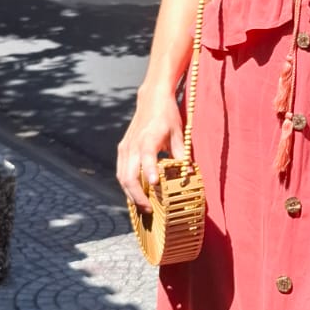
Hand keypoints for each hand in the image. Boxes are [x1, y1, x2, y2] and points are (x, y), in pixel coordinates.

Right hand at [117, 93, 185, 210]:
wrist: (151, 99)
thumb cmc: (167, 116)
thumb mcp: (179, 133)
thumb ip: (182, 153)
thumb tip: (188, 174)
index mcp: (148, 138)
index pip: (147, 157)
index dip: (150, 171)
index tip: (154, 184)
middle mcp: (132, 145)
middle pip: (129, 175)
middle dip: (138, 195)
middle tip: (150, 210)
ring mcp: (125, 148)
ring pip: (122, 177)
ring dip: (131, 194)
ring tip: (144, 207)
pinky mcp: (122, 149)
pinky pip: (121, 172)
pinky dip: (128, 185)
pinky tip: (137, 195)